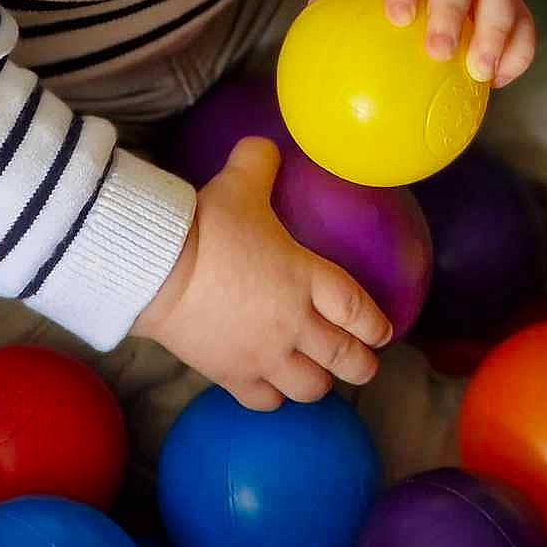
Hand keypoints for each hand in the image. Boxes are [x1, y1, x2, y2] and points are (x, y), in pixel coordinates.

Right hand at [131, 137, 390, 409]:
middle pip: (343, 356)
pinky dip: (273, 397)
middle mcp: (294, 323)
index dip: (374, 324)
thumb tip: (265, 146)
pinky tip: (271, 389)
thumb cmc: (209, 224)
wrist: (162, 269)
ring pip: (309, 387)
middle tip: (366, 366)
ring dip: (319, 383)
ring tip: (319, 378)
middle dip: (360, 365)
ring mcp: (264, 355)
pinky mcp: (231, 375)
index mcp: (305, 278)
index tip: (384, 332)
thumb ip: (258, 162)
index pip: (355, 308)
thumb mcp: (239, 181)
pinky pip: (264, 400)